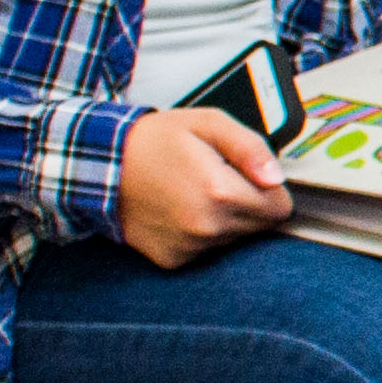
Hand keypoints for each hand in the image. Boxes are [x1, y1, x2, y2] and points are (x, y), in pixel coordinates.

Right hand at [117, 107, 291, 268]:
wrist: (101, 165)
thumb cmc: (154, 140)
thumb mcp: (209, 124)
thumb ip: (251, 148)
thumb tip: (276, 178)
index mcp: (220, 192)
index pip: (280, 208)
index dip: (269, 188)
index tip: (247, 174)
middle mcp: (206, 227)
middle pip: (260, 226)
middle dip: (249, 203)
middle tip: (217, 178)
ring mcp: (188, 247)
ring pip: (234, 238)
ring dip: (225, 219)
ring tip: (193, 191)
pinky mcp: (173, 259)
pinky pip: (207, 250)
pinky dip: (200, 233)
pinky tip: (179, 209)